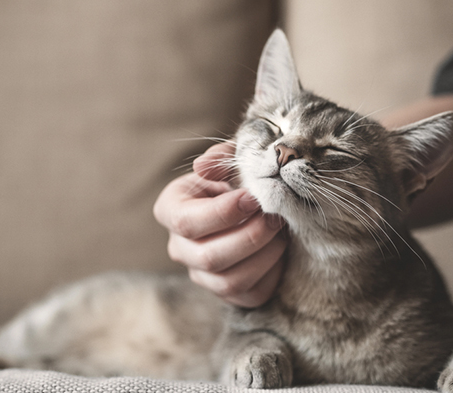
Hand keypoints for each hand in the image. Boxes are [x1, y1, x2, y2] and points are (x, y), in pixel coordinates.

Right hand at [153, 143, 286, 307]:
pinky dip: (272, 273)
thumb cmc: (235, 178)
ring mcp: (201, 274)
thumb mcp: (229, 160)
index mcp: (171, 210)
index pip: (186, 222)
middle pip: (208, 257)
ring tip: (281, 233)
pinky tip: (280, 250)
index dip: (222, 213)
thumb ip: (220, 157)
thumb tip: (203, 166)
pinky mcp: (226, 292)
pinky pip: (250, 295)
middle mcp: (179, 247)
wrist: (251, 202)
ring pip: (229, 281)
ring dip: (264, 256)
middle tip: (275, 218)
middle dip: (249, 237)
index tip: (253, 198)